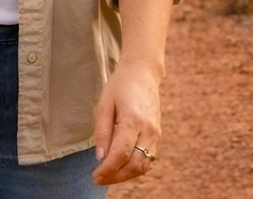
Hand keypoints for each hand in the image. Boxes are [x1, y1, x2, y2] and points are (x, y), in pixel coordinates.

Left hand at [90, 58, 162, 185]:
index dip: (107, 169)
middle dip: (115, 176)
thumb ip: (102, 131)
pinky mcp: (158, 136)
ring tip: (108, 176)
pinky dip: (135, 169)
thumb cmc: (120, 86)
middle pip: (134, 165)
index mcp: (133, 120)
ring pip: (143, 166)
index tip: (95, 176)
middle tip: (98, 179)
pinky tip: (121, 168)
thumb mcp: (104, 104)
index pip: (120, 154)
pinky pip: (149, 160)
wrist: (143, 73)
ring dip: (125, 176)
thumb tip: (99, 157)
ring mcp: (156, 134)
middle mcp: (148, 130)